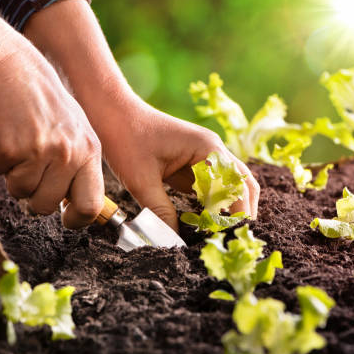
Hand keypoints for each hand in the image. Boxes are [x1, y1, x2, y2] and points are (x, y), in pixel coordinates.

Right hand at [0, 49, 103, 228]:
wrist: (9, 66)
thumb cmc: (41, 101)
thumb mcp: (75, 129)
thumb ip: (78, 165)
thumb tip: (77, 207)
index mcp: (90, 151)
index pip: (91, 206)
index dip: (76, 220)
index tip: (66, 219)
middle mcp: (69, 154)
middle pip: (48, 207)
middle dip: (35, 201)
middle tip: (29, 177)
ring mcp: (40, 152)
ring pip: (21, 194)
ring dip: (13, 177)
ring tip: (19, 146)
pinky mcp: (10, 149)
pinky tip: (4, 133)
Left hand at [23, 0, 259, 230]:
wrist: (110, 112)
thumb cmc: (125, 137)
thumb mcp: (141, 180)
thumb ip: (160, 212)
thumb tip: (173, 242)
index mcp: (208, 149)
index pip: (238, 184)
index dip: (239, 212)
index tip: (231, 237)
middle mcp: (212, 151)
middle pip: (242, 184)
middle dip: (241, 212)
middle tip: (232, 240)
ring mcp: (204, 157)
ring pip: (228, 186)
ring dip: (227, 209)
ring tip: (219, 236)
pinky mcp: (191, 164)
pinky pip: (210, 187)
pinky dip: (211, 206)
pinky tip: (202, 224)